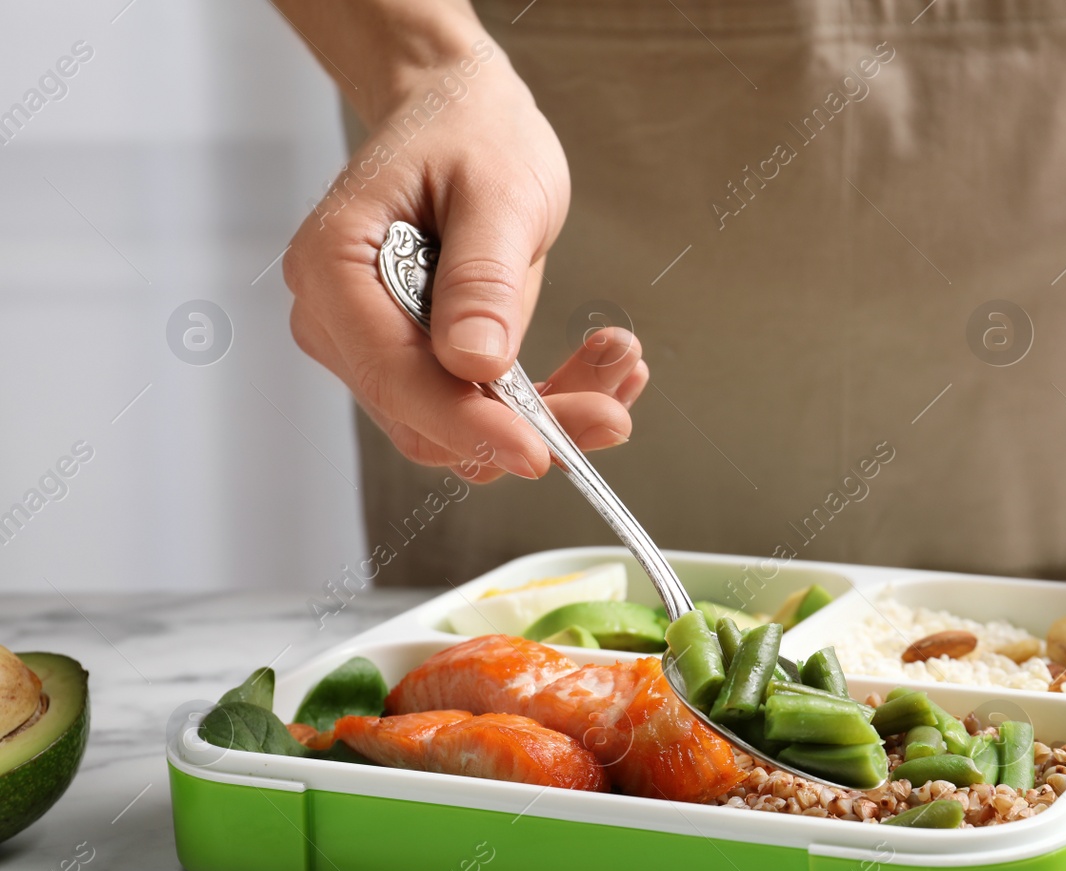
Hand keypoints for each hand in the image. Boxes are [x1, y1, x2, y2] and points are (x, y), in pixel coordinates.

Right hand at [282, 50, 646, 481]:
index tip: (537, 451)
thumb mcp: (496, 191)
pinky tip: (604, 368)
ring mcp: (372, 346)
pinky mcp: (416, 358)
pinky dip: (543, 401)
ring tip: (621, 363)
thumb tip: (476, 365)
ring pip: (459, 425)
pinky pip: (476, 406)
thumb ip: (482, 278)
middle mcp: (339, 320)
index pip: (395, 376)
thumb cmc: (469, 132)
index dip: (468, 424)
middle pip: (427, 418)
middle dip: (525, 427)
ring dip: (547, 414)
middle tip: (614, 409)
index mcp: (334, 268)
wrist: (461, 113)